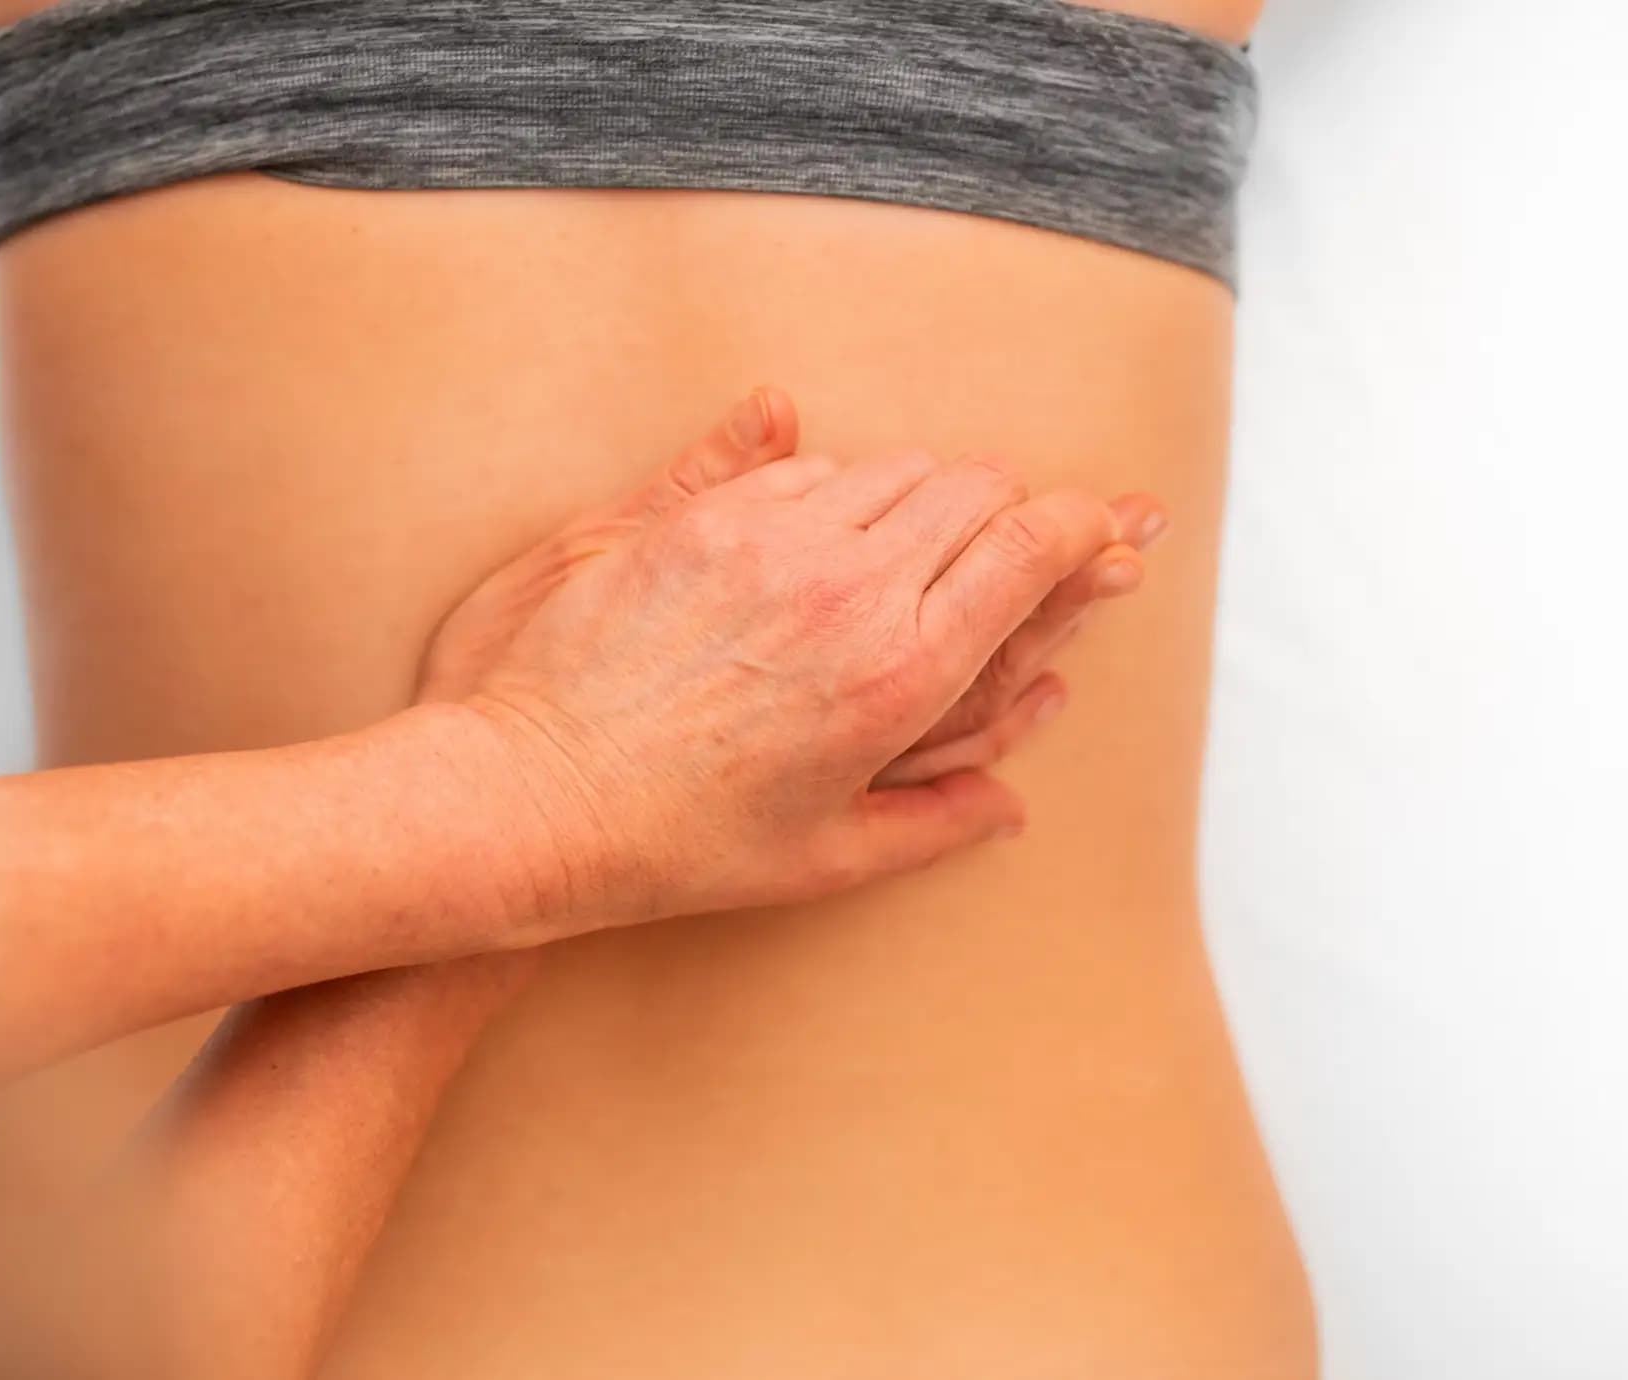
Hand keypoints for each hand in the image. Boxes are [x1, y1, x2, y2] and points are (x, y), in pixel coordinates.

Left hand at [426, 390, 1162, 936]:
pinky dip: (830, 489)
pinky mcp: (696, 516)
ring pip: (890, 466)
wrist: (534, 798)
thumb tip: (1009, 807)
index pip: (1032, 544)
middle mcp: (849, 587)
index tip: (1097, 530)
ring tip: (905, 544)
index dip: (1080, 526)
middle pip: (974, 486)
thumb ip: (935, 820)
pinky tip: (817, 534)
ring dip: (916, 494)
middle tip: (1003, 540)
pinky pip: (800, 466)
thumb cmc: (678, 846)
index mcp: (903, 671)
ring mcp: (769, 539)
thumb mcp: (825, 859)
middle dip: (1004, 507)